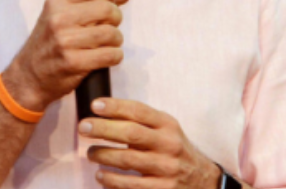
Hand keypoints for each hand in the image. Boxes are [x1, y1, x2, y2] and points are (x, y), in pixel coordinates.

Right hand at [2, 0, 129, 111]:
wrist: (28, 76)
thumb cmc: (49, 43)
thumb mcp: (62, 16)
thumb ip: (93, 2)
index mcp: (57, 2)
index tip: (110, 1)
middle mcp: (59, 18)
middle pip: (107, 8)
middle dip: (116, 18)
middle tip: (109, 26)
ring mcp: (65, 41)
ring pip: (111, 33)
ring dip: (116, 40)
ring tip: (107, 43)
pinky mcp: (73, 62)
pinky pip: (110, 55)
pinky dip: (115, 56)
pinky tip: (107, 56)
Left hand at [80, 98, 222, 188]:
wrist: (202, 180)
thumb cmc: (175, 151)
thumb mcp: (166, 130)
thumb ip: (143, 122)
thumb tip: (107, 113)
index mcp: (168, 125)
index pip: (139, 111)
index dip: (116, 107)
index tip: (96, 105)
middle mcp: (168, 144)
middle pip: (131, 133)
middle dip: (103, 129)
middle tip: (83, 127)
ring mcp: (166, 168)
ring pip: (128, 160)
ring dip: (103, 155)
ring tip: (90, 152)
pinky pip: (130, 185)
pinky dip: (112, 180)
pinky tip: (101, 175)